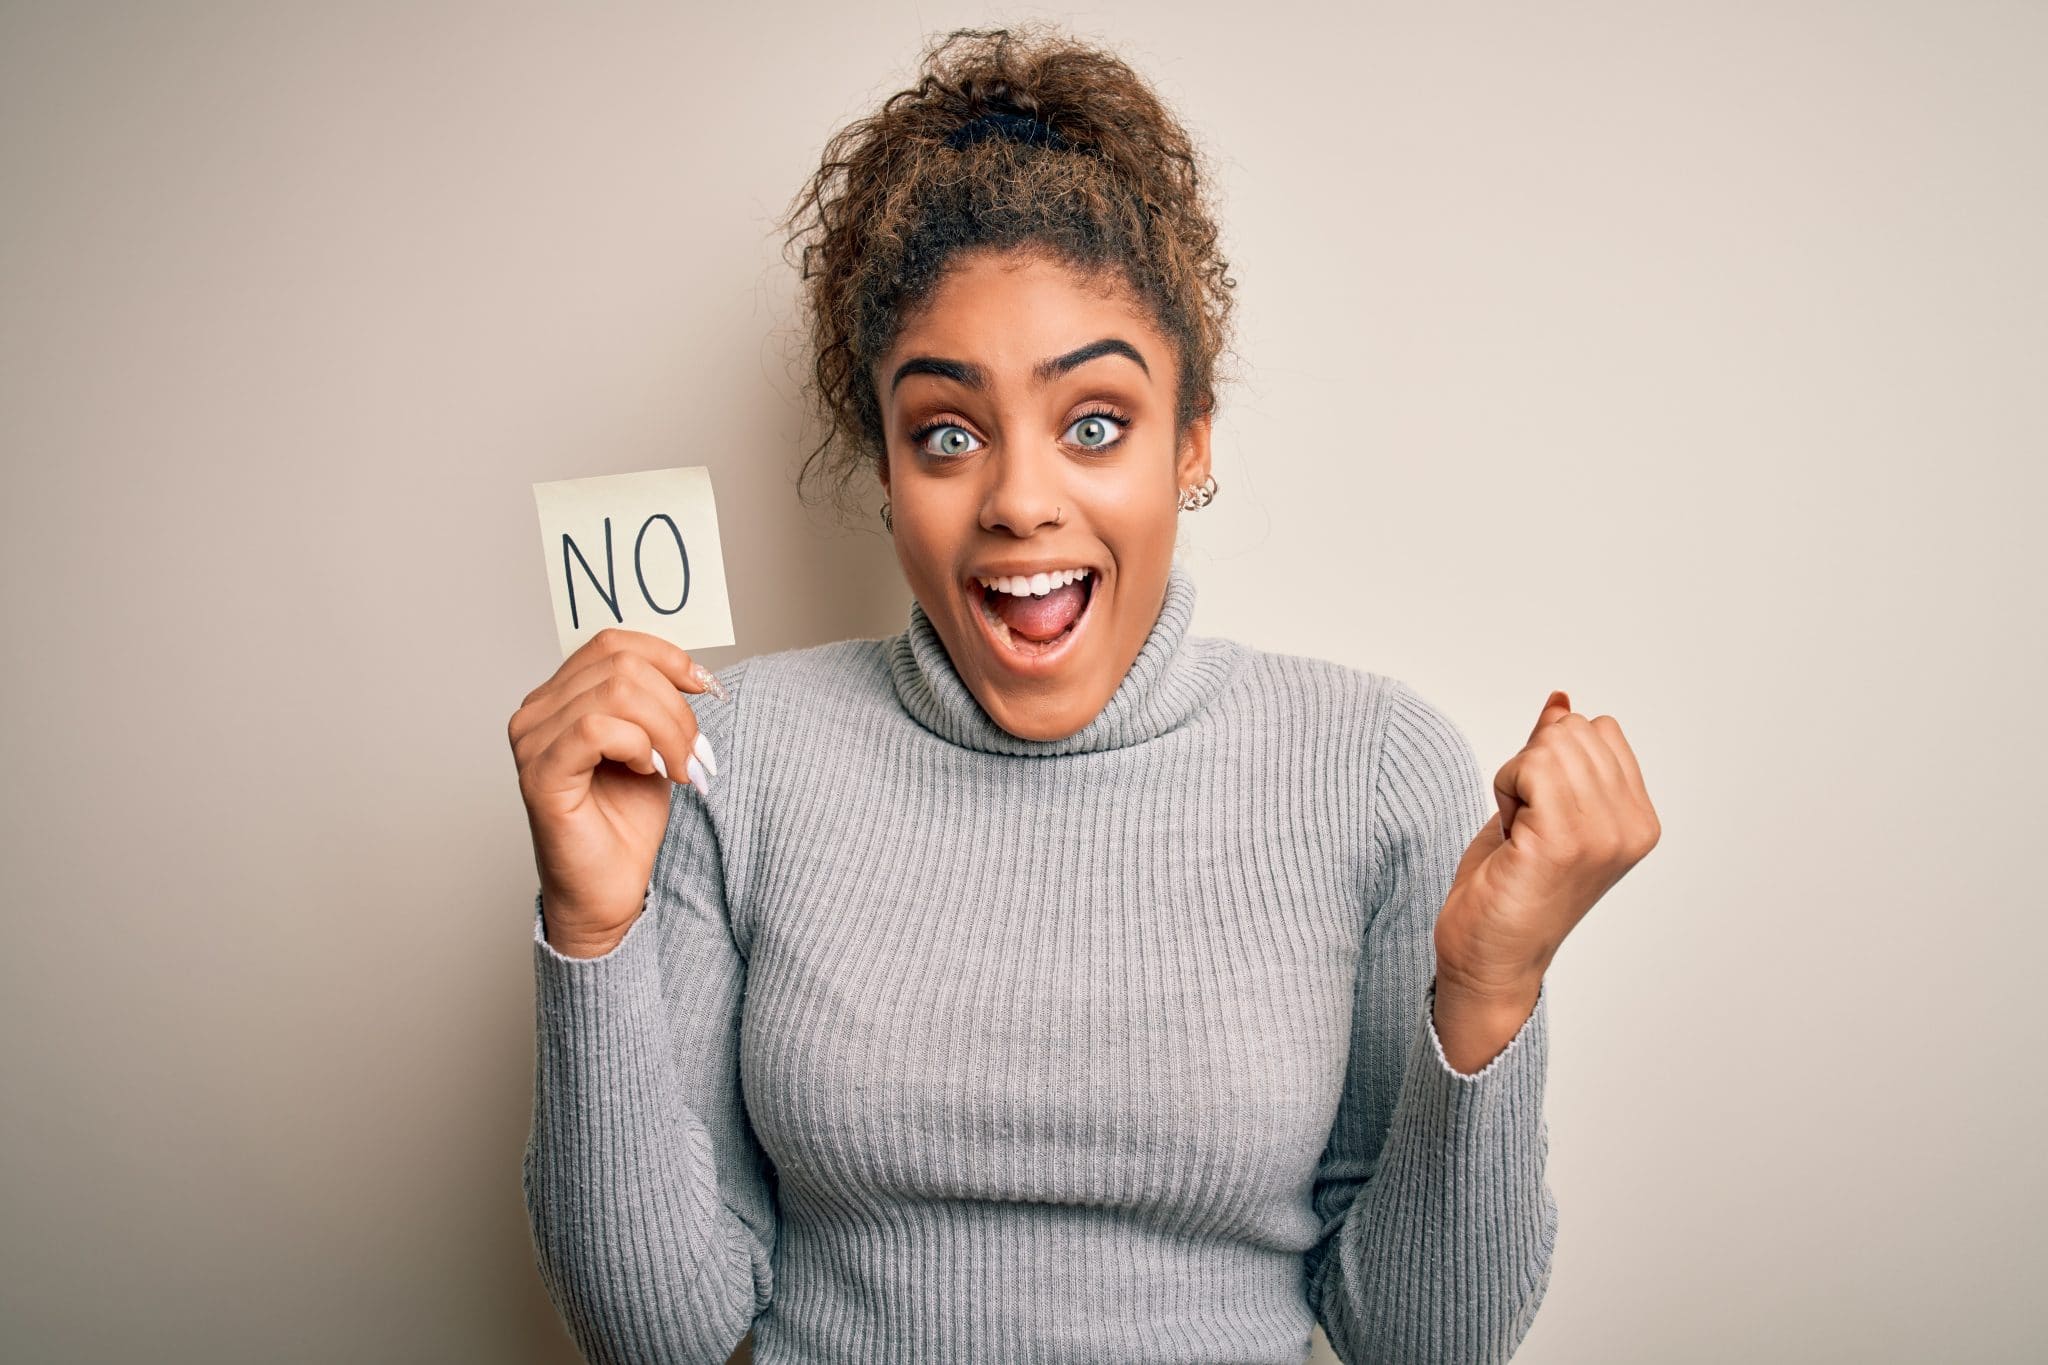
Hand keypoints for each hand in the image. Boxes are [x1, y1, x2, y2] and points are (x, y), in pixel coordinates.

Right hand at [507, 628, 726, 956]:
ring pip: (616, 692)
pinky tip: (650, 771)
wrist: (609, 891)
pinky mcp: (539, 775)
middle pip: (621, 665)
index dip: (666, 656)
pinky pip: (595, 730)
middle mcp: (536, 712)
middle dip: (676, 706)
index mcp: (559, 697)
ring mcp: (531, 742)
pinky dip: (639, 745)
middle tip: (696, 752)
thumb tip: (691, 669)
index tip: (706, 687)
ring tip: (680, 768)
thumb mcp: (653, 744)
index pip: (611, 643)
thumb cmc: (624, 822)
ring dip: (667, 729)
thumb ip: (655, 702)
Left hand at [1434, 690, 1659, 1000]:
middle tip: (1525, 826)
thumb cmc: (1508, 888)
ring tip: (1519, 834)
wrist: (1489, 958)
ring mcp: (1604, 834)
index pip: (1600, 730)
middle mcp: (1632, 826)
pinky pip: (1528, 766)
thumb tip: (1560, 702)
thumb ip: (1553, 755)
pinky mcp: (1564, 840)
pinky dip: (1505, 789)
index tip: (1543, 814)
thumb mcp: (1537, 806)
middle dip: (1532, 766)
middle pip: (1573, 731)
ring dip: (1516, 781)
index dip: (1553, 758)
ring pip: (1550, 744)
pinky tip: (1510, 836)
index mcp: (1639, 818)